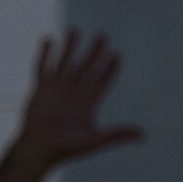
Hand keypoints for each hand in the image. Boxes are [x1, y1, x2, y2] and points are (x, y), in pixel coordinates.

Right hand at [11, 31, 142, 173]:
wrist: (39, 151)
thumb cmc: (66, 149)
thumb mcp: (95, 140)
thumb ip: (118, 134)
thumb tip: (143, 135)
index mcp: (87, 105)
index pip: (102, 82)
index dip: (110, 69)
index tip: (117, 55)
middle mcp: (73, 95)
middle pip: (86, 69)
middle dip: (95, 53)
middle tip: (103, 36)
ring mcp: (56, 91)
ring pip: (66, 63)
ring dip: (70, 47)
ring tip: (75, 30)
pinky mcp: (41, 90)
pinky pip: (43, 68)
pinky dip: (46, 54)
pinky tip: (50, 40)